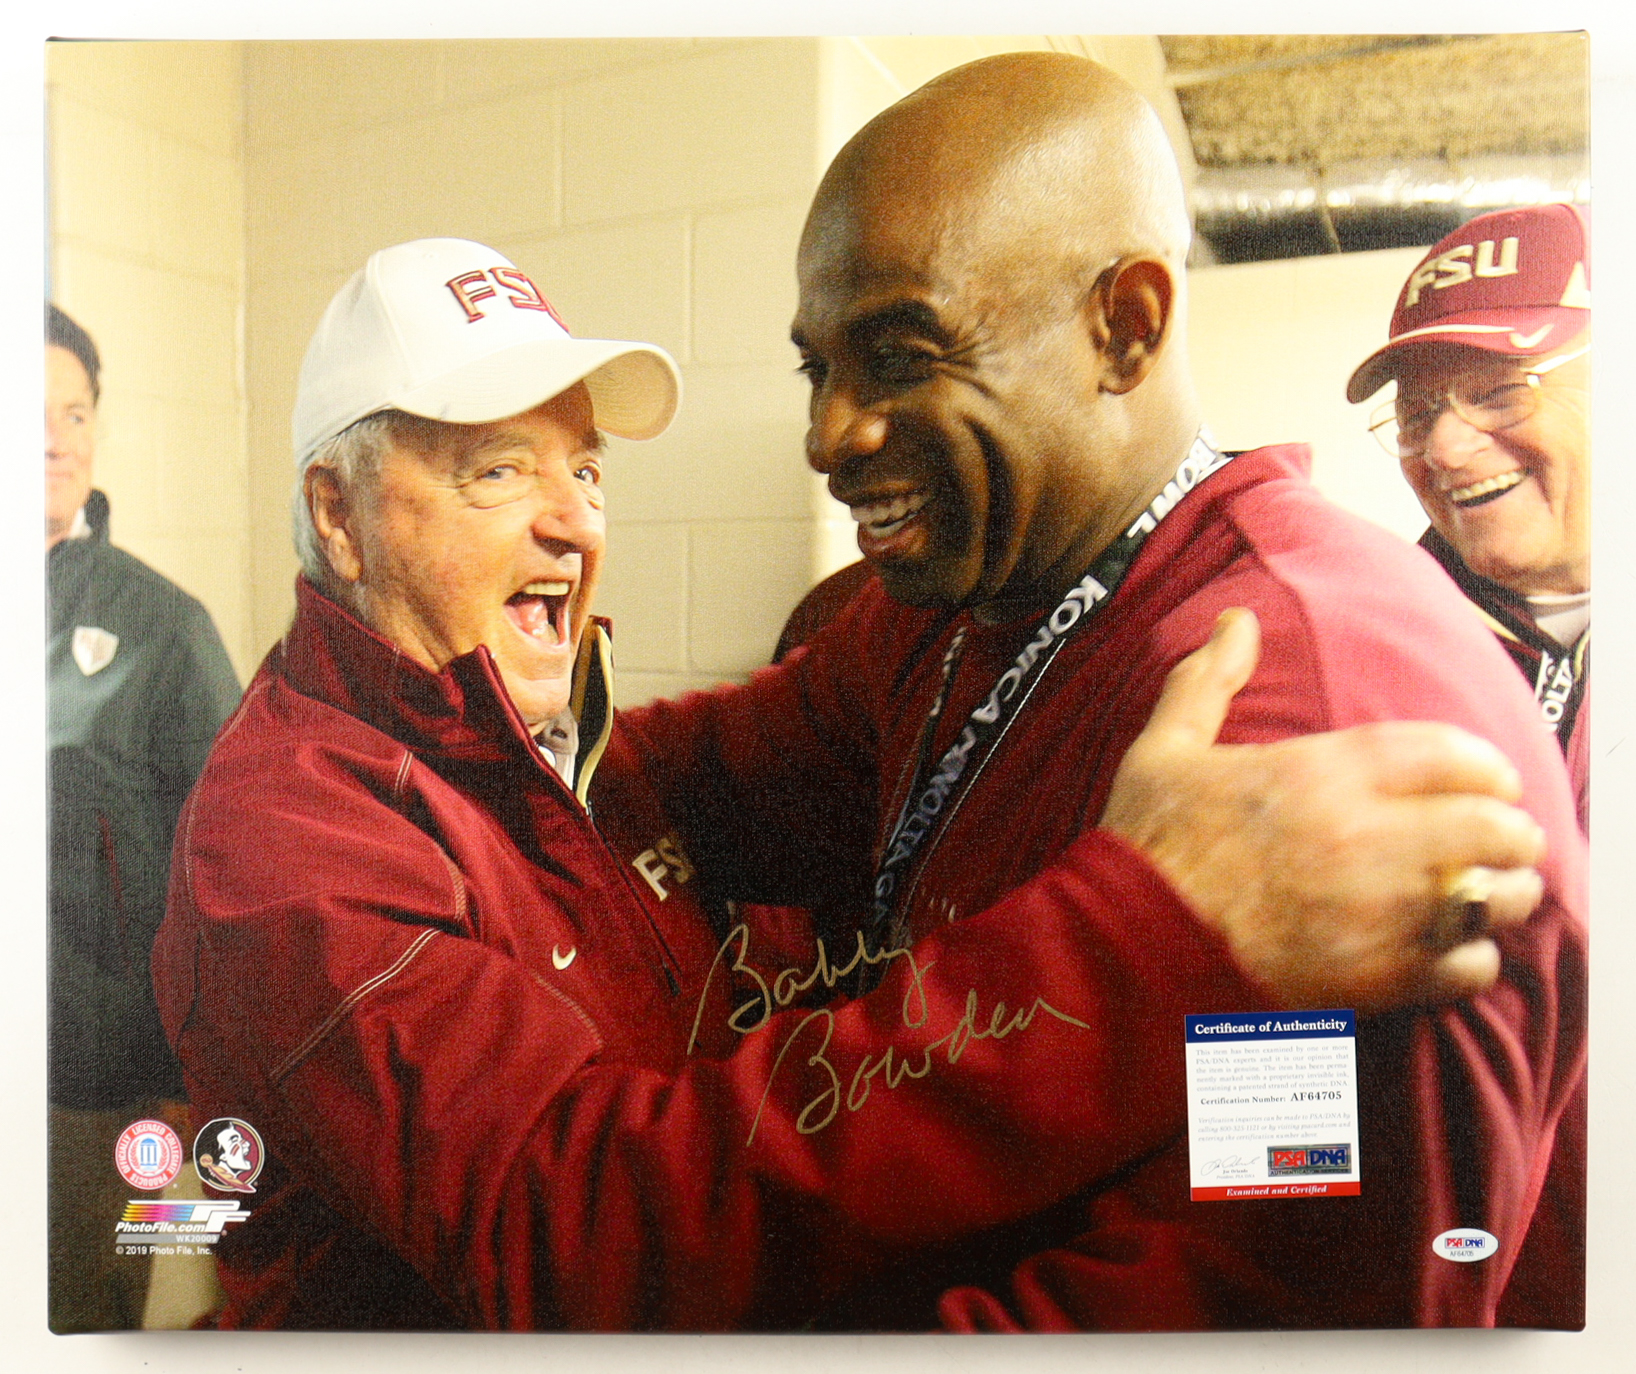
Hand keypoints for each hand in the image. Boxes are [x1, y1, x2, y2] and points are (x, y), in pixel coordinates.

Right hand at [1100, 609, 1546, 1013]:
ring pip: (1493, 897)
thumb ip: (1207, 681)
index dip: (1486, 766)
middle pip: (1493, 826)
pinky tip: (1450, 948)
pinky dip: (1470, 957)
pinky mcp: (1379, 978)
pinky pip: (1468, 965)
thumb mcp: (1163, 750)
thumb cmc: (1146, 849)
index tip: (1489, 779)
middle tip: (1501, 838)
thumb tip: (1236, 621)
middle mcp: (1364, 838)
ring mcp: (1378, 913)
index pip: (1452, 754)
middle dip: (1509, 831)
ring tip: (1486, 891)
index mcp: (1320, 774)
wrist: (1125, 953)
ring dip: (1499, 892)